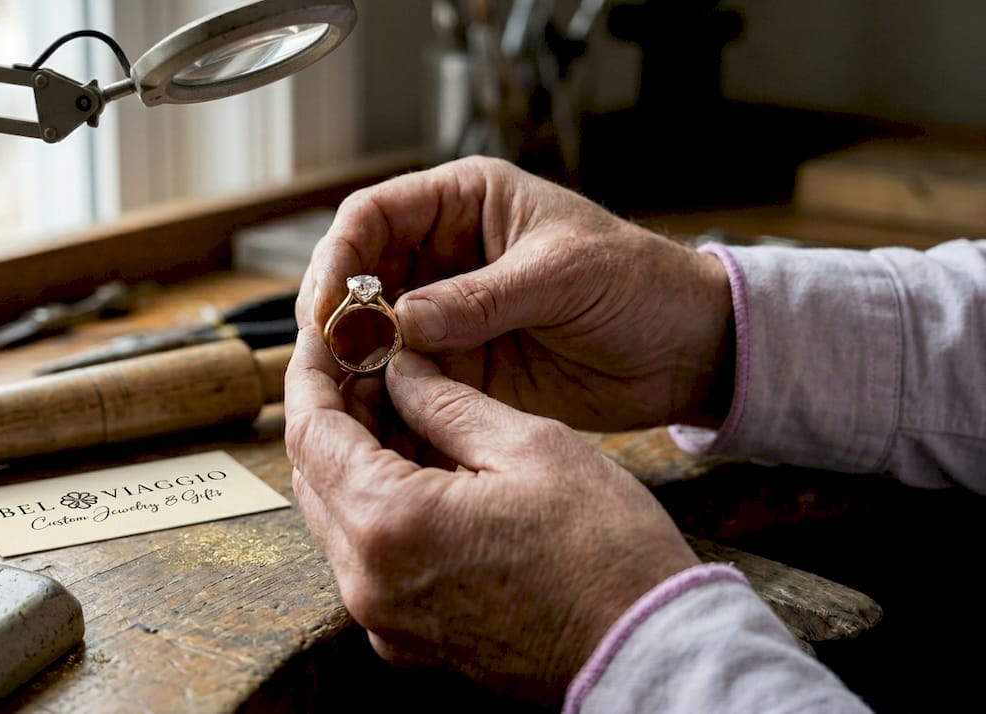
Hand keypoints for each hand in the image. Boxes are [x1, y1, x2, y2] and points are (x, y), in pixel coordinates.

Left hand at [284, 334, 700, 703]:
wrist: (648, 653)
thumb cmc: (604, 551)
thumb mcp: (528, 446)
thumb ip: (447, 402)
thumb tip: (401, 368)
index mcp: (388, 525)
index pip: (311, 433)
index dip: (309, 374)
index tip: (318, 336)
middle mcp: (367, 581)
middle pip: (314, 477)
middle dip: (333, 413)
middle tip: (368, 364)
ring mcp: (384, 618)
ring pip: (337, 518)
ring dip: (355, 460)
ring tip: (400, 409)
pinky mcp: (408, 638)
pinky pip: (368, 558)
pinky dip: (379, 508)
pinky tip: (421, 469)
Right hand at [301, 155, 734, 430]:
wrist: (687, 349)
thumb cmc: (639, 284)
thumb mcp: (562, 277)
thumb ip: (480, 299)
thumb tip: (399, 321)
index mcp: (465, 203)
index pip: (375, 215)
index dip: (339, 256)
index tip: (327, 306)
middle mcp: (445, 254)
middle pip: (360, 274)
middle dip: (336, 313)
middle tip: (324, 357)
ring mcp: (449, 312)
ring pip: (372, 329)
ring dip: (353, 357)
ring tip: (340, 391)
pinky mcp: (460, 364)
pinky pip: (403, 374)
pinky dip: (383, 392)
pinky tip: (373, 412)